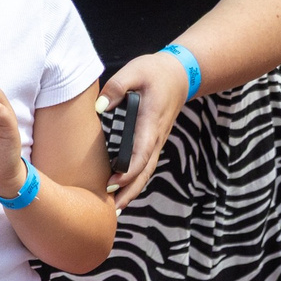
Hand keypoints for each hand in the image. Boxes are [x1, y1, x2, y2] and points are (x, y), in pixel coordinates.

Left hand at [98, 52, 188, 203]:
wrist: (180, 75)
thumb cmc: (155, 72)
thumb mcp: (134, 71)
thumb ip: (116, 87)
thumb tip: (100, 108)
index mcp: (150, 121)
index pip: (141, 152)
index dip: (128, 171)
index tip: (111, 183)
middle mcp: (156, 136)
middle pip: (145, 171)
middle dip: (130, 191)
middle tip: (113, 210)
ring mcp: (157, 141)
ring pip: (147, 172)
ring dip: (133, 191)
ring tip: (116, 209)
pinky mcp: (154, 141)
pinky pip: (146, 166)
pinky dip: (136, 181)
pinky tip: (123, 191)